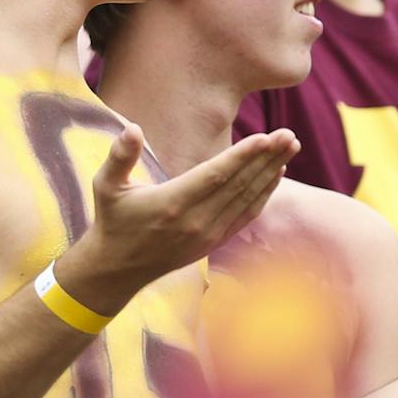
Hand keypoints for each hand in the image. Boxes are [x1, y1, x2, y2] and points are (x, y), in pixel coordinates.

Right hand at [59, 123, 297, 311]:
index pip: (215, 176)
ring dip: (272, 171)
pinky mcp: (216, 241)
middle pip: (240, 184)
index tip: (265, 137)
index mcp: (172, 203)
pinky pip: (247, 214)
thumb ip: (119, 157)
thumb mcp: (106, 186)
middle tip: (289, 134)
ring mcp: (209, 233)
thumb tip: (133, 129)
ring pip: (248, 198)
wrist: (119, 268)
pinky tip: (278, 172)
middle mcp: (196, 220)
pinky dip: (265, 193)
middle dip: (267, 158)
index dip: (242, 156)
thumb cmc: (113, 220)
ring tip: (291, 146)